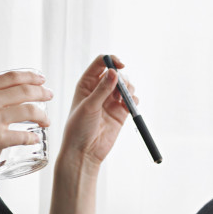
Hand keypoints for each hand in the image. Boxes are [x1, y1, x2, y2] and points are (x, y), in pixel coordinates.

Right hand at [0, 70, 52, 171]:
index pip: (12, 77)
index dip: (30, 77)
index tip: (40, 79)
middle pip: (25, 91)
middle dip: (42, 92)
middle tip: (49, 95)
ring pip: (29, 111)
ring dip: (42, 115)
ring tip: (47, 121)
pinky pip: (23, 136)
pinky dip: (33, 138)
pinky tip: (36, 139)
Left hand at [57, 55, 135, 171]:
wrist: (84, 152)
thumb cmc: (78, 129)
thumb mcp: (89, 106)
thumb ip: (102, 89)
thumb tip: (114, 72)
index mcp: (86, 84)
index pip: (101, 63)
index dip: (111, 61)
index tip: (121, 65)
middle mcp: (99, 90)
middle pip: (116, 73)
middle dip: (123, 78)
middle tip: (123, 89)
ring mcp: (110, 101)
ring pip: (126, 85)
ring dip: (129, 88)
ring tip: (125, 99)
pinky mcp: (120, 112)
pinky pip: (131, 100)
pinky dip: (134, 100)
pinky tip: (130, 106)